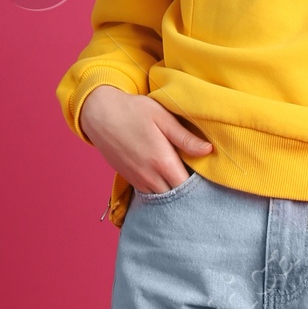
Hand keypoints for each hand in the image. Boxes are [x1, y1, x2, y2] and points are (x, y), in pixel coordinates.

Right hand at [79, 85, 212, 191]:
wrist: (99, 114)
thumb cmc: (132, 111)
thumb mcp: (162, 117)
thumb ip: (185, 137)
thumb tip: (208, 150)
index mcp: (162, 161)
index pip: (188, 186)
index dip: (200, 184)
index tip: (207, 175)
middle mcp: (149, 176)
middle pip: (176, 196)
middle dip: (188, 190)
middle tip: (198, 178)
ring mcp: (138, 180)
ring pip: (163, 197)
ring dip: (173, 191)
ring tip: (182, 177)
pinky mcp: (129, 179)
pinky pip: (150, 193)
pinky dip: (160, 189)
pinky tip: (166, 177)